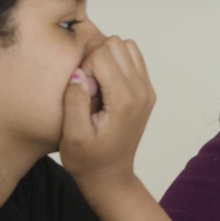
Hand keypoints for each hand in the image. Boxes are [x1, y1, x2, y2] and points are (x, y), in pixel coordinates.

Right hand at [59, 36, 154, 189]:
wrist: (110, 177)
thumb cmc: (88, 160)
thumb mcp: (72, 136)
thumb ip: (74, 101)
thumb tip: (79, 72)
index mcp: (124, 100)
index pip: (101, 54)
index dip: (84, 67)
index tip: (82, 92)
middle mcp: (141, 91)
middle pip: (116, 44)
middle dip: (96, 59)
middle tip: (89, 88)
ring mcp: (147, 90)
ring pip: (126, 47)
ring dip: (107, 59)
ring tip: (97, 85)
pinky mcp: (146, 92)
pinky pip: (132, 59)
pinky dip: (116, 65)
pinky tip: (105, 87)